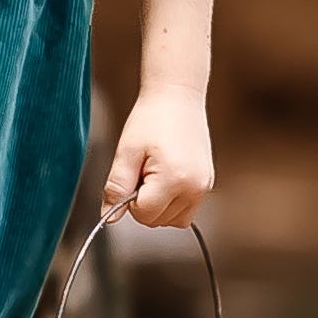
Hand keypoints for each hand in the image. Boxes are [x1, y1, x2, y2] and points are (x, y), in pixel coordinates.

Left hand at [102, 89, 213, 228]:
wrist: (177, 96)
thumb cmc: (151, 119)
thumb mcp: (126, 152)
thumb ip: (117, 188)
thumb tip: (109, 218)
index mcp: (174, 180)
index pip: (144, 215)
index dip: (130, 200)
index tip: (132, 175)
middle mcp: (195, 188)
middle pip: (158, 221)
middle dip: (144, 203)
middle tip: (143, 170)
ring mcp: (204, 187)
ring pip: (173, 220)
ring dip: (159, 206)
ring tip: (155, 173)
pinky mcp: (207, 183)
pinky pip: (186, 209)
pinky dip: (172, 202)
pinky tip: (166, 176)